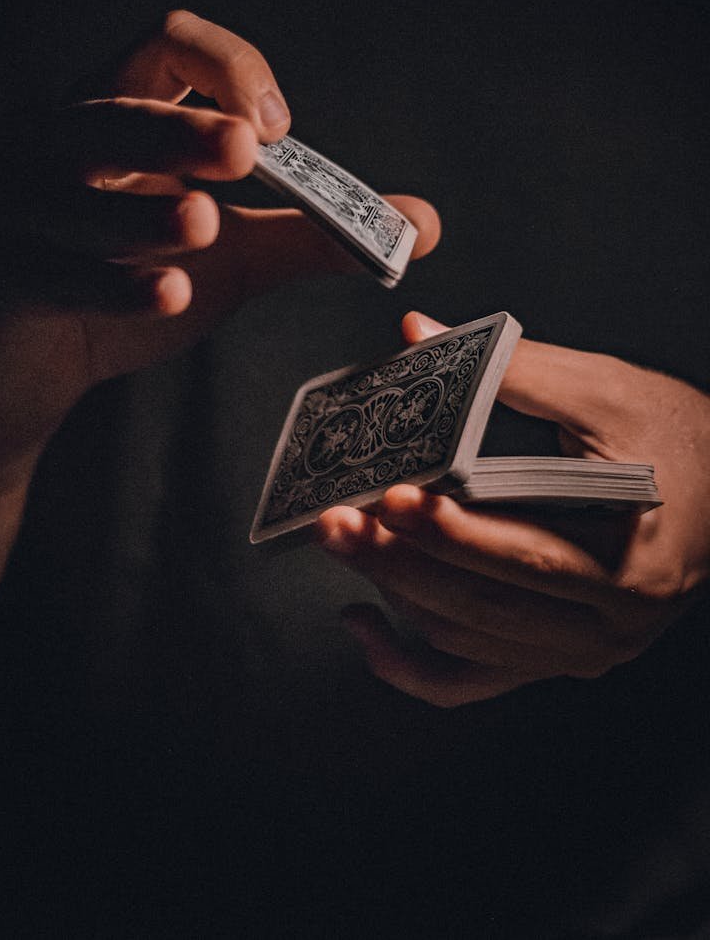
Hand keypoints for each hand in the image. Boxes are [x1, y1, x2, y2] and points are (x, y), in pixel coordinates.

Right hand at [0, 11, 439, 481]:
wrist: (34, 367)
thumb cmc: (129, 281)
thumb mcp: (232, 255)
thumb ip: (313, 232)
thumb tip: (420, 225)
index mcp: (120, 110)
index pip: (165, 41)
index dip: (225, 67)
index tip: (275, 128)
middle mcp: (58, 142)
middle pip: (113, 110)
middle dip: (178, 129)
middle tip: (245, 151)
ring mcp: (14, 206)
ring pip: (73, 194)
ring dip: (142, 210)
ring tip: (202, 226)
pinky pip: (51, 271)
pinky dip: (112, 284)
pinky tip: (167, 295)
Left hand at [316, 311, 709, 706]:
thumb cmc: (678, 436)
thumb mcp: (606, 391)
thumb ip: (512, 367)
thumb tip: (418, 333)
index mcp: (632, 565)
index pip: (527, 555)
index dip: (452, 532)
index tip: (391, 496)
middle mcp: (609, 627)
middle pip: (485, 606)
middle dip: (400, 562)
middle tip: (337, 520)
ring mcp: (580, 651)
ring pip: (468, 642)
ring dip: (398, 595)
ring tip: (345, 543)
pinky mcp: (555, 656)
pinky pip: (471, 681)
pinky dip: (410, 666)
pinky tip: (362, 626)